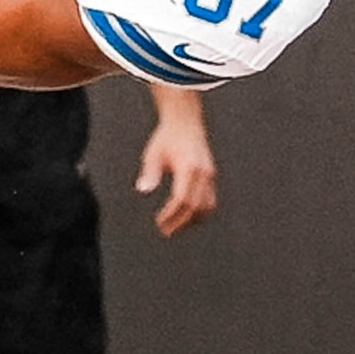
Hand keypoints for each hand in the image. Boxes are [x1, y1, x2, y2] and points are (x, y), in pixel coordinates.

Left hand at [136, 107, 217, 236]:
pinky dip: (200, 212)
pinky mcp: (211, 176)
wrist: (185, 122)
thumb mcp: (153, 154)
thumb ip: (150, 173)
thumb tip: (143, 190)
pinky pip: (210, 200)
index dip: (172, 214)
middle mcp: (203, 173)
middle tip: (165, 231)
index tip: (160, 222)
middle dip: (181, 222)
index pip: (182, 199)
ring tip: (175, 226)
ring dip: (192, 220)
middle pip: (196, 207)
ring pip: (207, 207)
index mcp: (188, 167)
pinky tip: (186, 216)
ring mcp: (210, 175)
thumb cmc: (166, 138)